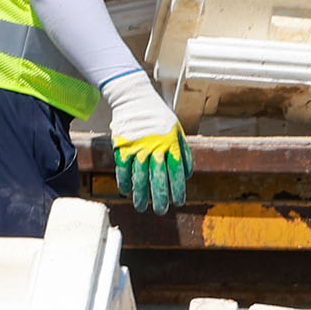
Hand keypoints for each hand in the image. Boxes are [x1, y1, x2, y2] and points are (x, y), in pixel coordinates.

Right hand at [101, 70, 189, 214]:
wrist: (134, 98)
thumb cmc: (158, 116)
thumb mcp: (176, 129)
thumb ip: (183, 151)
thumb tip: (188, 174)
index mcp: (170, 144)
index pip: (176, 171)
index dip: (178, 188)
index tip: (179, 201)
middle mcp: (154, 148)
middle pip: (158, 177)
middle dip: (160, 197)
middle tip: (161, 211)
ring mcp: (137, 148)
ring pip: (139, 176)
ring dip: (140, 194)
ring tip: (141, 207)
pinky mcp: (122, 147)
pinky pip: (123, 168)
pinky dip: (124, 181)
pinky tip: (127, 192)